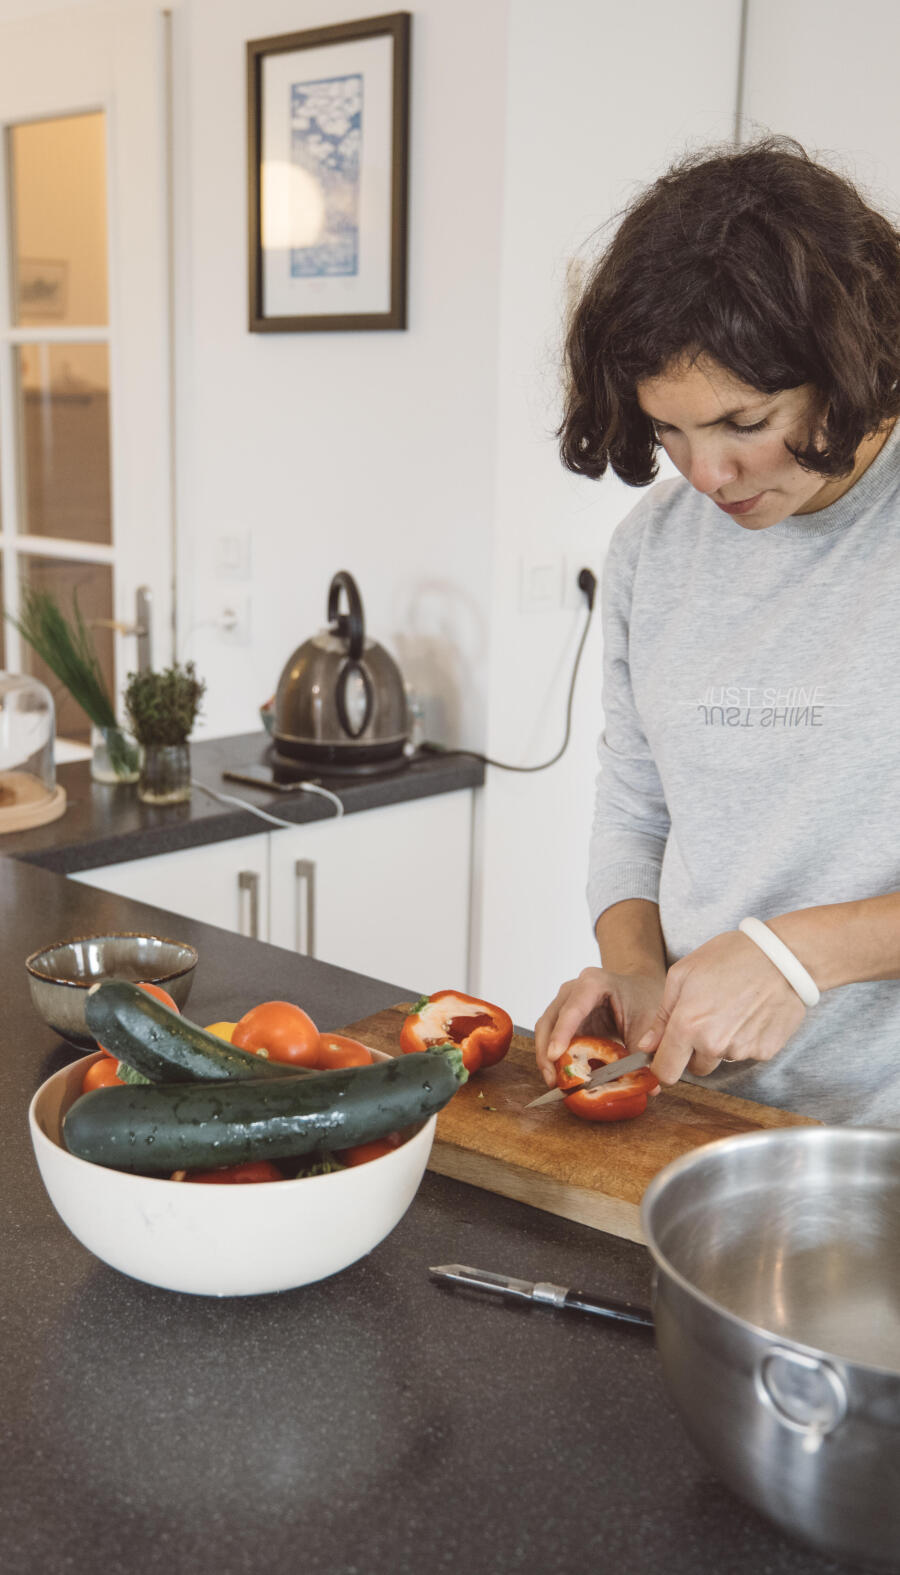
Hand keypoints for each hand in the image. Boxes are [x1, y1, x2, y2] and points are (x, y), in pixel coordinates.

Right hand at [534, 967, 664, 1085]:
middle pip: (550, 1019)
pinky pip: (552, 1037)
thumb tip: (651, 1087)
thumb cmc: (643, 998)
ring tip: (555, 1082)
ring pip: (545, 1029)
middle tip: (553, 1080)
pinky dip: (554, 1056)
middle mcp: (574, 989)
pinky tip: (561, 1075)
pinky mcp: (564, 1018)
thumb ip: (646, 1054)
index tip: (554, 1055)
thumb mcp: (649, 1024)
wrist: (641, 988)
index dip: (561, 1032)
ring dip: (546, 1057)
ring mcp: (565, 1002)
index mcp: (595, 983)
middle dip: (547, 1051)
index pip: (572, 1008)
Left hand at [637, 930, 807, 1082]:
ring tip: (732, 1009)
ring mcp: (742, 1050)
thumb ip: (662, 1016)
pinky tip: (751, 1013)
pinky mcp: (766, 1051)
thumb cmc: (730, 957)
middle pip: (695, 1069)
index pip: (666, 1072)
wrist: (782, 957)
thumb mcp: (683, 974)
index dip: (663, 1066)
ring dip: (722, 1043)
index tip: (666, 1056)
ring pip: (721, 1059)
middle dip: (694, 1052)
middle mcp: (714, 1044)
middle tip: (706, 1019)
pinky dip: (746, 1039)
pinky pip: (747, 1054)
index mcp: (687, 1026)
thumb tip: (646, 1046)